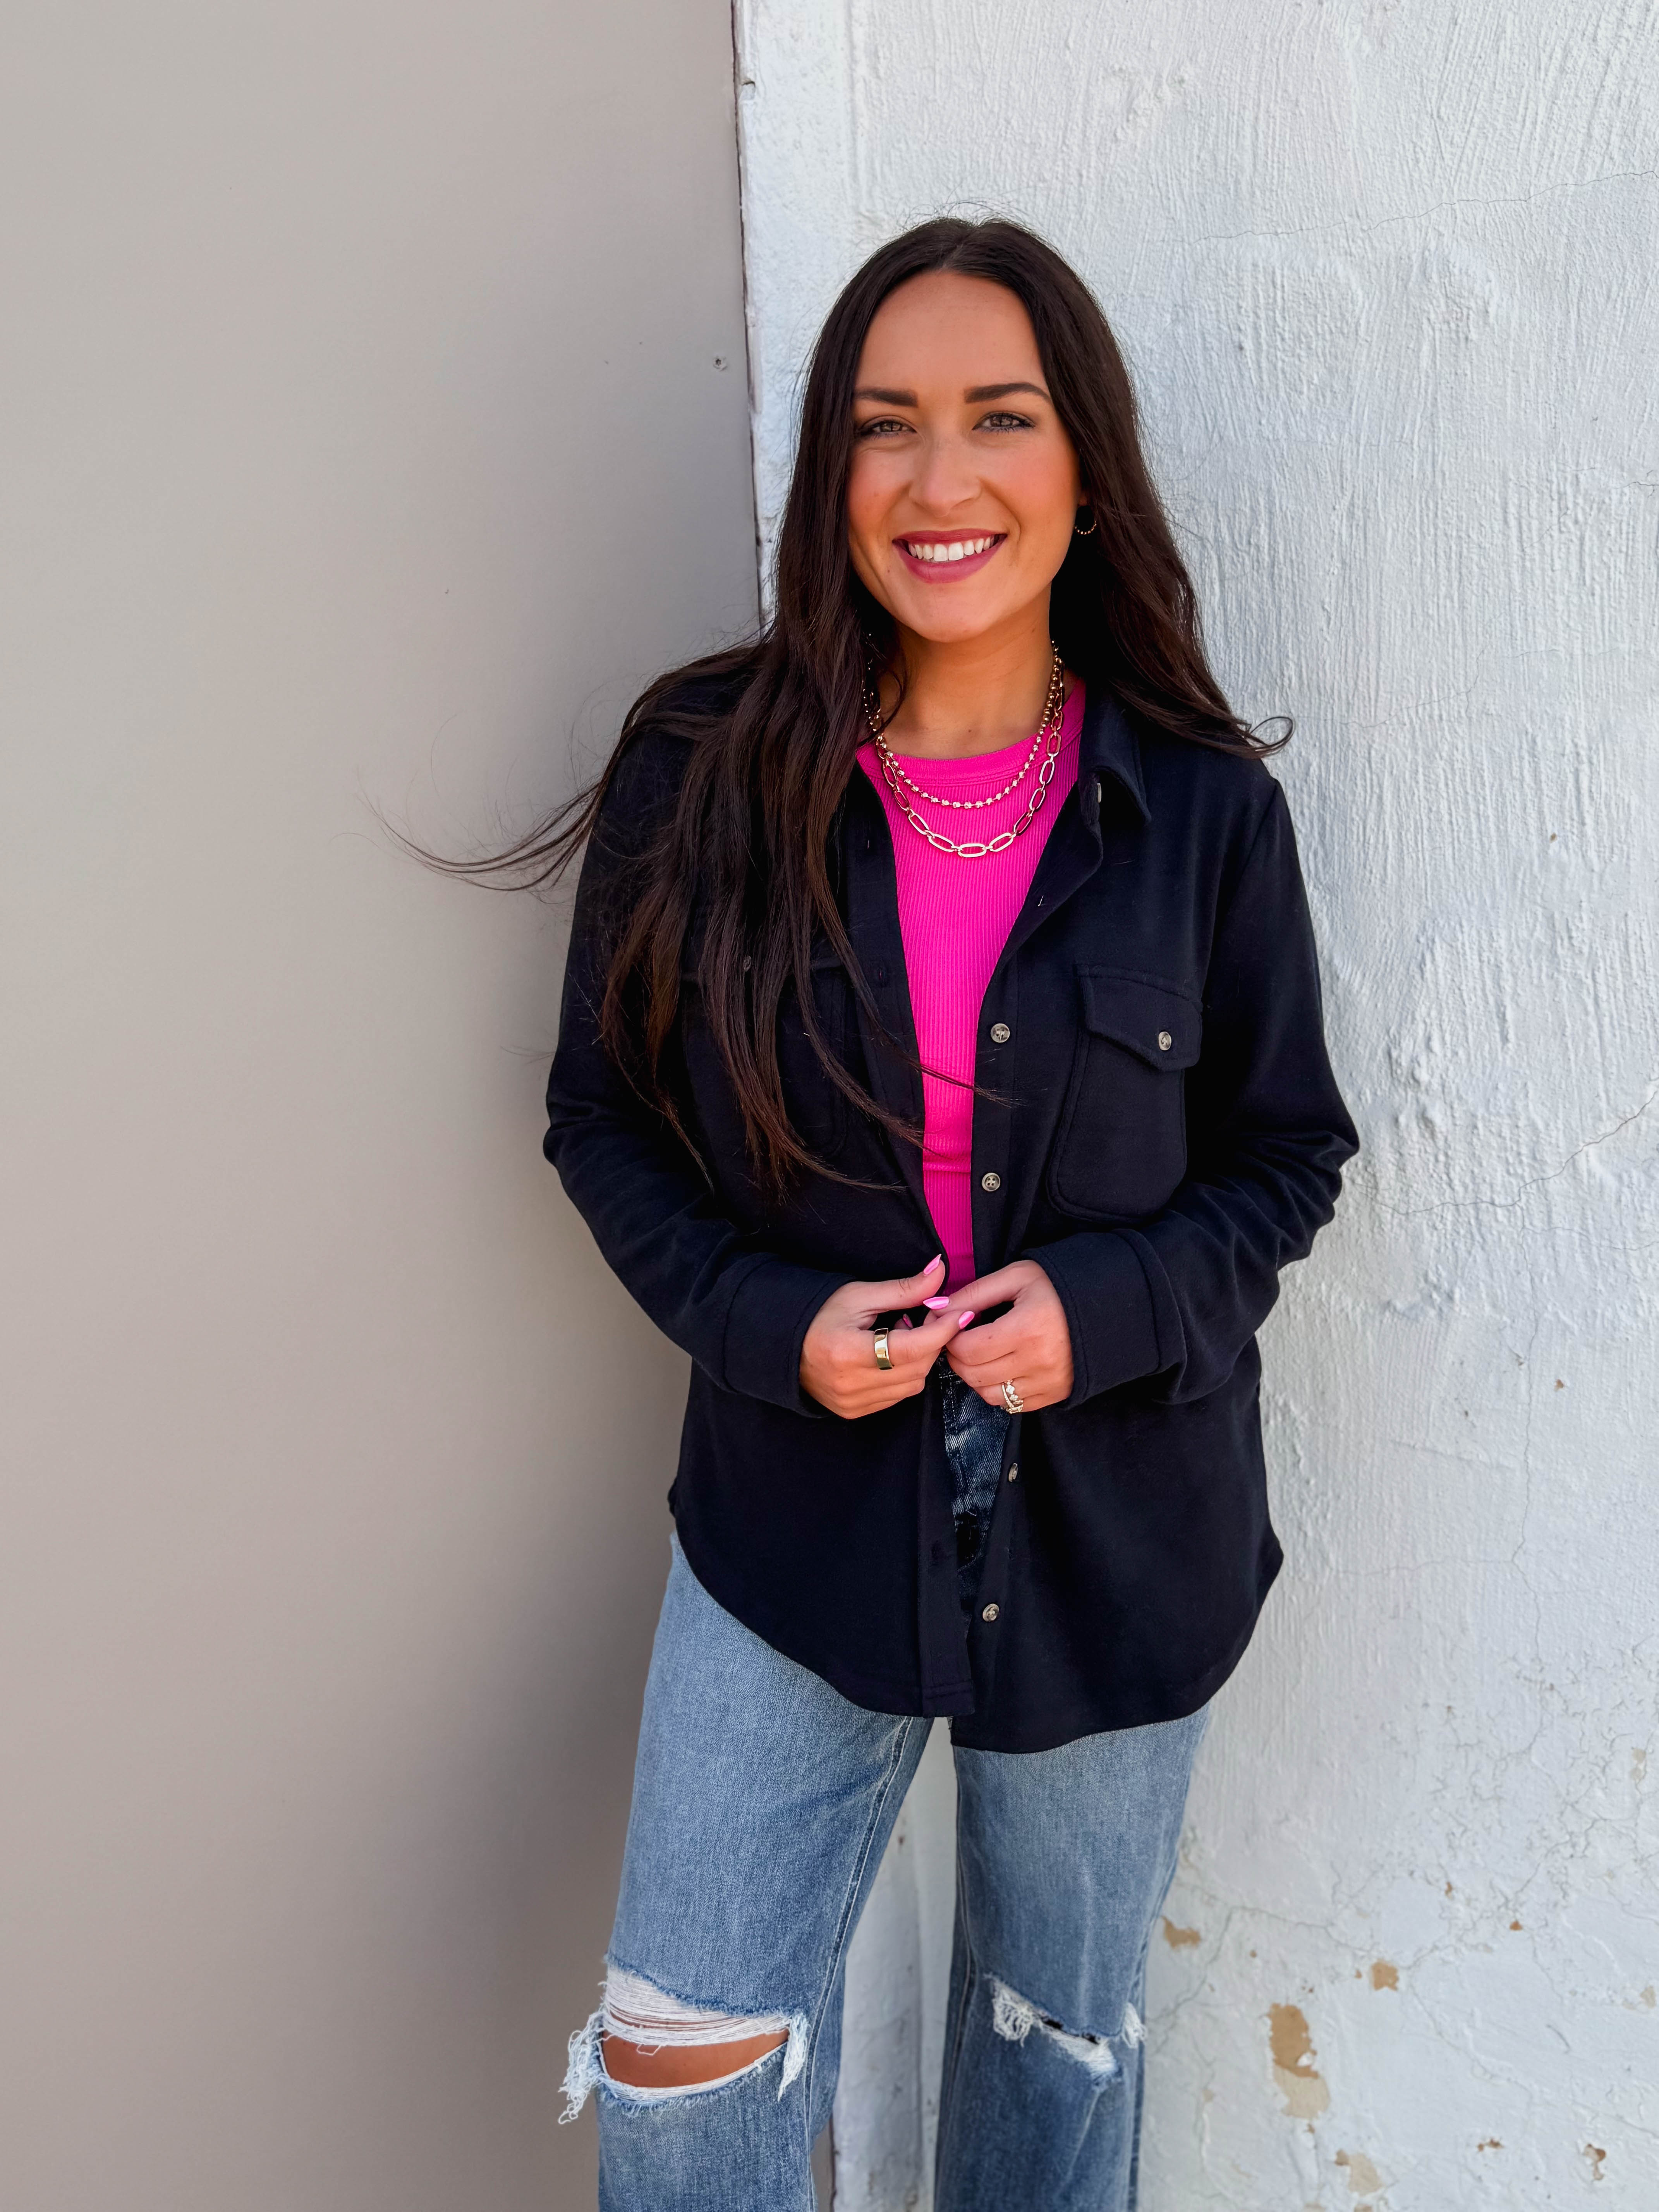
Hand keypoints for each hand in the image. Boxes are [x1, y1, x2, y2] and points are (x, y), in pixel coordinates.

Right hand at [800, 1255, 977, 1418]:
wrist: (785, 1347)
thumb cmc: (820, 1316)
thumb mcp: (859, 1296)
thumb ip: (903, 1289)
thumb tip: (940, 1270)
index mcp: (848, 1352)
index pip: (910, 1348)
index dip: (941, 1331)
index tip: (961, 1314)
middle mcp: (850, 1384)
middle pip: (916, 1367)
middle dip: (932, 1341)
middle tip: (931, 1316)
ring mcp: (852, 1403)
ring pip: (912, 1385)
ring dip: (920, 1359)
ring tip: (903, 1334)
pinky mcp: (854, 1412)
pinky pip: (898, 1396)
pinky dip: (905, 1375)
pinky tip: (892, 1356)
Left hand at [937, 1261, 1073, 1411]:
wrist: (1106, 1307)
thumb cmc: (1056, 1287)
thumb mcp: (1016, 1277)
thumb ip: (974, 1294)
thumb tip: (935, 1309)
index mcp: (1027, 1329)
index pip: (968, 1349)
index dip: (950, 1339)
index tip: (954, 1326)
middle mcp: (1039, 1362)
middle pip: (975, 1375)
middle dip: (958, 1358)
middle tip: (962, 1340)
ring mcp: (1048, 1383)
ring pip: (990, 1395)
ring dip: (976, 1377)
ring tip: (982, 1354)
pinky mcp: (1055, 1395)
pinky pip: (1011, 1404)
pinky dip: (999, 1390)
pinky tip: (1003, 1367)